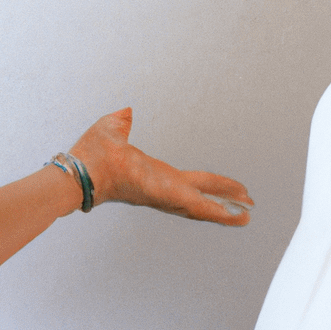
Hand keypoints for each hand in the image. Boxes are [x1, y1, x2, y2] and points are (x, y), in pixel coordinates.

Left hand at [69, 108, 252, 224]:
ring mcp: (167, 196)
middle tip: (246, 206)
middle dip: (224, 201)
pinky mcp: (169, 197)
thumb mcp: (113, 129)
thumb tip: (126, 112)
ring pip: (204, 206)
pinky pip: (201, 207)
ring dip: (227, 210)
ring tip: (248, 215)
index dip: (206, 187)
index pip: (187, 182)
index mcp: (154, 175)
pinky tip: (240, 217)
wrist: (81, 169)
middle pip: (202, 196)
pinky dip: (221, 213)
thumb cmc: (91, 154)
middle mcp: (163, 189)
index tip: (219, 191)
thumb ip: (123, 122)